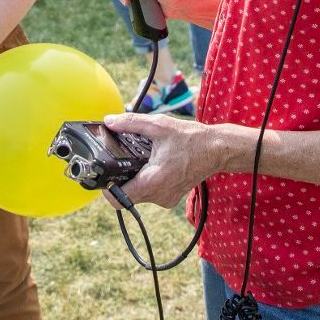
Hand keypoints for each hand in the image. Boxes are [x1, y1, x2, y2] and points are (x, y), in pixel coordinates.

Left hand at [101, 111, 225, 208]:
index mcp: (153, 181)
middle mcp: (158, 195)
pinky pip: (149, 194)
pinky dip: (145, 181)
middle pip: (126, 196)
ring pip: (138, 195)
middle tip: (118, 161)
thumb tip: (109, 121)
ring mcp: (165, 199)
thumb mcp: (158, 125)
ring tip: (138, 160)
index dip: (106, 188)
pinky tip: (150, 164)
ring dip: (133, 179)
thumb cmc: (190, 139)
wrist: (216, 150)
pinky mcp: (170, 198)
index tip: (103, 174)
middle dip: (119, 179)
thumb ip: (131, 123)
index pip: (119, 198)